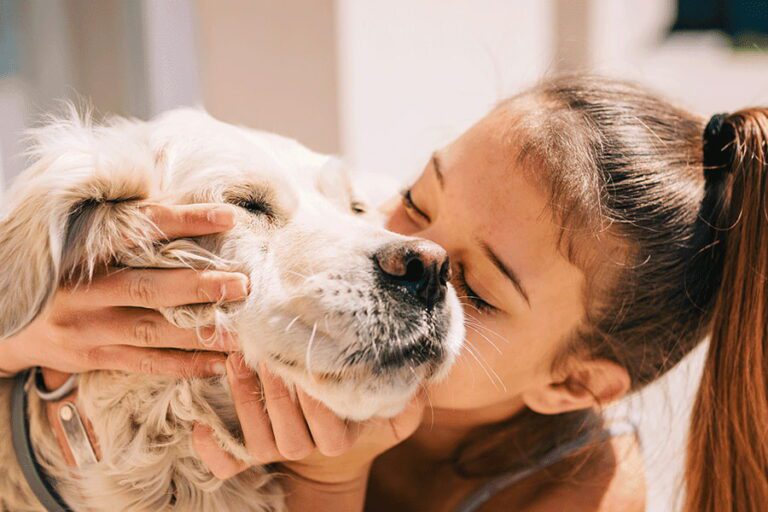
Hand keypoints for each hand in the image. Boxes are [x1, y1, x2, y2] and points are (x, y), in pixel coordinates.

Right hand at [0, 204, 245, 377]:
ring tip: (243, 332)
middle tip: (243, 284)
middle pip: (150, 287)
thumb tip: (187, 209)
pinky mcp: (94, 357)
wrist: (6, 322)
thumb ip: (126, 231)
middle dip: (200, 287)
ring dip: (202, 333)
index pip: (141, 229)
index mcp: (85, 251)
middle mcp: (86, 291)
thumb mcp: (81, 244)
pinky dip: (184, 364)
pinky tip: (219, 363)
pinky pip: (147, 364)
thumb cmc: (62, 273)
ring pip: (154, 331)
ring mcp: (90, 328)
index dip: (185, 221)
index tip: (228, 217)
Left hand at [193, 353, 424, 483]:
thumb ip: (409, 397)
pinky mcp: (250, 454)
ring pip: (258, 439)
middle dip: (275, 391)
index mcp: (339, 436)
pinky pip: (229, 463)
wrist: (332, 451)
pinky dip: (213, 450)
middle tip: (265, 351)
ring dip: (245, 401)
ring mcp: (277, 451)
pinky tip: (200, 426)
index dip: (315, 400)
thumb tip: (422, 373)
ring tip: (236, 361)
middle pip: (289, 431)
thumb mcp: (392, 412)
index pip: (329, 426)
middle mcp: (307, 447)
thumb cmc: (358, 415)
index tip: (307, 364)